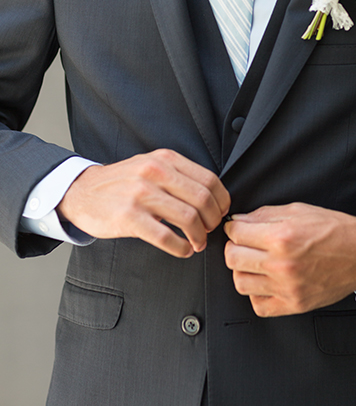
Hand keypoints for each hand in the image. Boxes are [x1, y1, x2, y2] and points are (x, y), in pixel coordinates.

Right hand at [57, 149, 229, 257]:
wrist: (82, 191)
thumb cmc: (123, 182)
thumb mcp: (151, 165)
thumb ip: (178, 175)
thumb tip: (213, 197)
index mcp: (165, 159)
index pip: (209, 179)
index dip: (221, 201)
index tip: (221, 213)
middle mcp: (154, 172)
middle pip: (202, 200)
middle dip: (212, 221)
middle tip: (209, 231)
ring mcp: (140, 194)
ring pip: (188, 219)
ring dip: (199, 237)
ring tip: (197, 243)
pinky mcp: (128, 217)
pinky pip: (165, 237)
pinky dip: (181, 248)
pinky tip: (182, 250)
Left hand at [224, 203, 355, 316]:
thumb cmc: (335, 230)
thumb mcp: (298, 210)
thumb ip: (265, 215)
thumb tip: (239, 220)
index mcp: (282, 237)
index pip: (236, 233)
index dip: (234, 226)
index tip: (237, 227)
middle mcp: (282, 264)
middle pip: (233, 258)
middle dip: (234, 246)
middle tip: (244, 243)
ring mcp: (287, 288)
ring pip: (240, 283)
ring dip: (243, 270)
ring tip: (254, 262)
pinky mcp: (294, 304)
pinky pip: (258, 305)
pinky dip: (257, 293)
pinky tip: (265, 281)